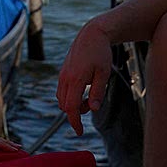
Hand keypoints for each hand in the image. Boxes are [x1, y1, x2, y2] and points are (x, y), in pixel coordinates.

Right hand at [55, 21, 113, 135]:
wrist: (92, 34)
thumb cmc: (101, 53)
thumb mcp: (104, 74)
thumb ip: (97, 92)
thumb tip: (94, 110)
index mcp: (76, 80)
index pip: (71, 107)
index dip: (75, 122)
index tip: (79, 132)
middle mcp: (65, 78)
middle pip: (65, 105)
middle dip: (76, 112)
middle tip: (92, 105)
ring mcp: (62, 75)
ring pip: (62, 99)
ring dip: (73, 104)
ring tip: (90, 97)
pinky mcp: (63, 72)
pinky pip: (62, 91)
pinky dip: (70, 96)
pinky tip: (83, 90)